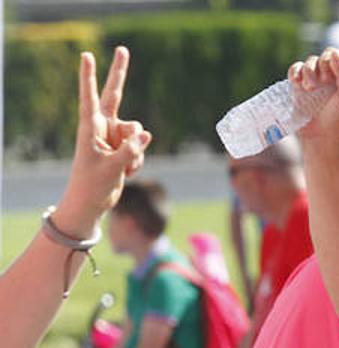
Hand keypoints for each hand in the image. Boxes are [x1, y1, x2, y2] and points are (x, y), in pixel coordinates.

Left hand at [59, 48, 151, 235]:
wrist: (92, 202)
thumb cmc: (93, 184)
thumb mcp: (111, 167)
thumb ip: (130, 149)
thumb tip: (146, 133)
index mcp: (90, 127)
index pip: (90, 97)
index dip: (89, 76)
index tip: (88, 55)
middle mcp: (103, 127)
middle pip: (114, 94)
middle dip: (119, 72)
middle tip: (123, 49)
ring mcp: (115, 136)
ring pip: (138, 131)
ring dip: (136, 151)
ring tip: (123, 167)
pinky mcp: (125, 148)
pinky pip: (141, 147)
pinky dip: (137, 161)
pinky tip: (126, 172)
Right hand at [292, 5, 338, 152]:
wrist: (322, 138)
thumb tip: (335, 55)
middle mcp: (338, 71)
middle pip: (330, 51)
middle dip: (327, 67)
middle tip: (326, 85)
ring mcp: (319, 75)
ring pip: (313, 59)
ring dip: (312, 74)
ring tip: (312, 89)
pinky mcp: (302, 81)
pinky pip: (297, 67)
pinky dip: (297, 74)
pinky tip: (299, 85)